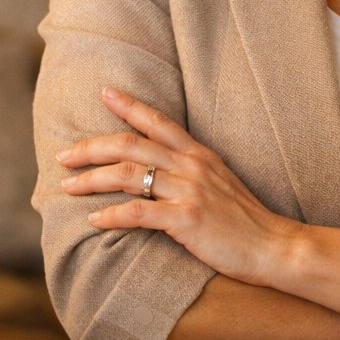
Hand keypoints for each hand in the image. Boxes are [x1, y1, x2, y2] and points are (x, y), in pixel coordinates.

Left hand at [57, 86, 297, 287]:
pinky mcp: (187, 220)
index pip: (158, 120)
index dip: (129, 105)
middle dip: (91, 148)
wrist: (275, 247)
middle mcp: (192, 166)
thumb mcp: (221, 182)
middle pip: (130, 145)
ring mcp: (190, 191)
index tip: (104, 92)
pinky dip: (111, 215)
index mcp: (199, 154)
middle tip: (63, 156)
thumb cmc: (247, 221)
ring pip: (128, 175)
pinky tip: (94, 221)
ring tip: (68, 187)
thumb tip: (161, 170)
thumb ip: (192, 170)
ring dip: (92, 180)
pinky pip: (138, 213)